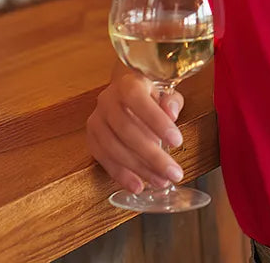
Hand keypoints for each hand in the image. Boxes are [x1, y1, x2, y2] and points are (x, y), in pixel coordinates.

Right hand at [86, 63, 185, 193]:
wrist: (125, 89)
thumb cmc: (150, 92)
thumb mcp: (166, 89)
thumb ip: (171, 101)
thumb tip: (172, 113)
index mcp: (127, 84)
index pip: (139, 101)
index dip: (157, 122)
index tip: (177, 142)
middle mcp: (107, 100)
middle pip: (127, 131)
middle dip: (152, 156)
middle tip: (173, 173)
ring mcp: (96, 120)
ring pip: (114, 149)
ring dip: (139, 169)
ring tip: (161, 181)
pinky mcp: (91, 137)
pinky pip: (104, 160)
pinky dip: (121, 175)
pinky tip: (138, 185)